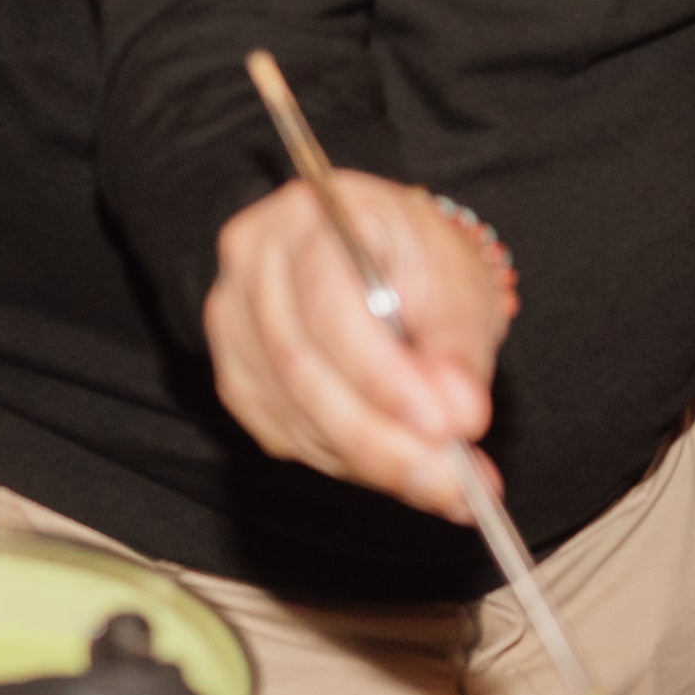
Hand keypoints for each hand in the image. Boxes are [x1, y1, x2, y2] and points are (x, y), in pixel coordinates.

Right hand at [204, 171, 518, 523]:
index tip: (445, 426)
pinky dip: (348, 462)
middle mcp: (254, 261)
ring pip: (293, 413)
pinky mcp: (237, 376)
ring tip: (443, 482)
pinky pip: (287, 436)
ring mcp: (234, 321)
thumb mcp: (457, 283)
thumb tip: (460, 414)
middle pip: (302, 366)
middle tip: (451, 479)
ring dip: (372, 460)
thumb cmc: (416, 261)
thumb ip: (458, 348)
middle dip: (382, 436)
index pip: (330, 301)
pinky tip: (399, 467)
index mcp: (313, 213)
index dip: (384, 373)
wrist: (378, 258)